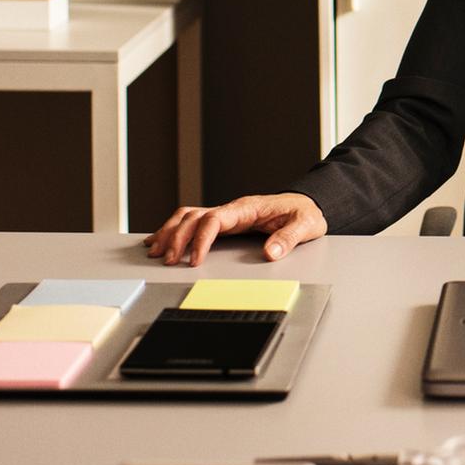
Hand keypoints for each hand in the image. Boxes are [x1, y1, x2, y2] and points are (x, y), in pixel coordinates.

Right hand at [143, 193, 326, 267]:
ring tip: (155, 251)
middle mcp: (233, 209)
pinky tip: (161, 240)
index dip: (201, 239)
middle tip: (167, 261)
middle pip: (194, 217)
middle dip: (177, 238)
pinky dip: (174, 229)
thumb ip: (289, 238)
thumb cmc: (306, 213)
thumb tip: (271, 252)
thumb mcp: (305, 225)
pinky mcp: (226, 222)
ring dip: (170, 232)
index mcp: (248, 208)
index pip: (215, 219)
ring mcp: (228, 214)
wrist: (309, 204)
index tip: (195, 260)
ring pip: (188, 216)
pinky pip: (194, 221)